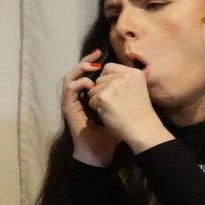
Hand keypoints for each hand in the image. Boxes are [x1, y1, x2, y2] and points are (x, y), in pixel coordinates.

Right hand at [62, 50, 119, 165]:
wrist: (100, 151)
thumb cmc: (113, 134)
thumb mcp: (121, 110)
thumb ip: (124, 97)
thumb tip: (136, 83)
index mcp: (87, 97)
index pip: (87, 74)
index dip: (94, 64)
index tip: (104, 57)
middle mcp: (77, 98)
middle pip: (77, 72)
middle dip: (86, 61)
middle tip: (96, 52)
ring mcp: (71, 102)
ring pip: (70, 77)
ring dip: (80, 69)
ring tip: (93, 66)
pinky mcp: (68, 108)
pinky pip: (69, 89)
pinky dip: (79, 82)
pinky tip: (91, 83)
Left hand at [83, 62, 172, 153]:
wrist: (143, 130)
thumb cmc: (139, 115)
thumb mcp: (138, 89)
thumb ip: (123, 81)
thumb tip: (102, 78)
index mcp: (134, 73)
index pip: (109, 67)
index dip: (106, 79)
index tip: (109, 90)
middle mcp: (124, 76)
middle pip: (100, 78)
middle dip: (102, 90)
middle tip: (113, 103)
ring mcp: (113, 85)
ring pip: (94, 89)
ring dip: (98, 99)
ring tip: (112, 109)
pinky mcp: (104, 96)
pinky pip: (91, 99)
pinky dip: (96, 108)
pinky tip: (108, 114)